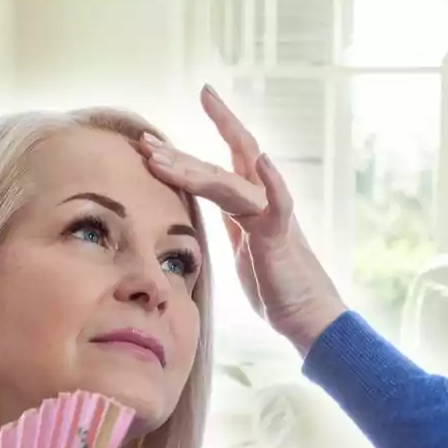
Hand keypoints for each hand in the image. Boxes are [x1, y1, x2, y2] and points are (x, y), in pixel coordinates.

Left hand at [136, 84, 347, 353]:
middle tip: (143, 139)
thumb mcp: (240, 247)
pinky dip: (273, 181)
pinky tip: (264, 160)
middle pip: (217, 165)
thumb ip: (229, 222)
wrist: (304, 313)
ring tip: (161, 159)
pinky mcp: (281, 234)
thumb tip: (205, 214)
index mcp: (245, 204)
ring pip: (229, 182)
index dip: (186, 149)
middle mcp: (257, 200)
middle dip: (179, 153)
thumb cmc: (273, 284)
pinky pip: (279, 203)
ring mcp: (269, 214)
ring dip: (193, 169)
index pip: (215, 166)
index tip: (153, 135)